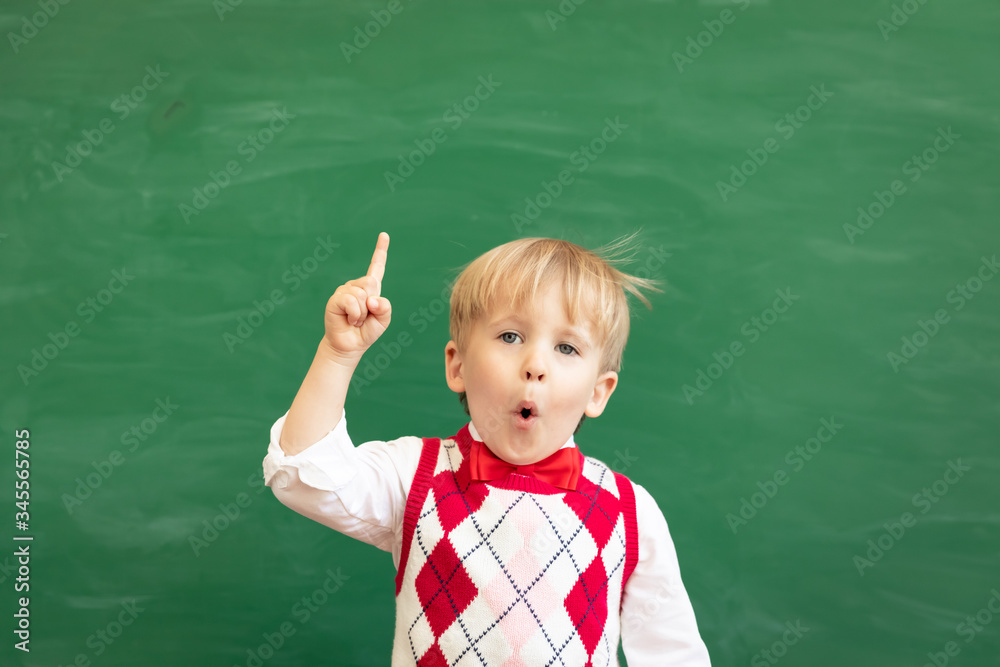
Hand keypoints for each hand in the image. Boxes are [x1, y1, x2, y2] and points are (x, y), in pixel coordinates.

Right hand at [321, 232, 390, 360]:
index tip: (384, 234)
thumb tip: (372, 299)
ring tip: (356, 320)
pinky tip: (349, 320)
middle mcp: (357, 286)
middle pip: (371, 282)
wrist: (350, 345)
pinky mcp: (335, 299)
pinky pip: (351, 301)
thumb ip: (385, 308)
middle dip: (372, 303)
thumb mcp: (383, 320)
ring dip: (362, 313)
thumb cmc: (366, 332)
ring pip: (362, 293)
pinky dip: (355, 314)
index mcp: (371, 288)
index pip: (377, 267)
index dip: (380, 251)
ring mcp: (344, 291)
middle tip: (364, 316)